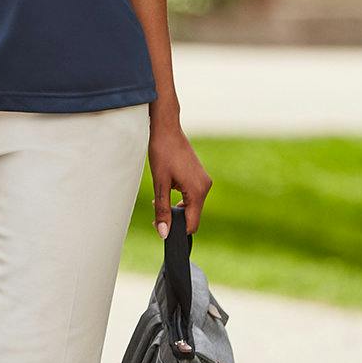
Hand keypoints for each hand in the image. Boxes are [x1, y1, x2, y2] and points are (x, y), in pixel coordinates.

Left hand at [148, 115, 210, 236]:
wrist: (166, 129)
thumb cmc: (162, 152)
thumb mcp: (159, 183)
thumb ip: (163, 209)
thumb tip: (164, 233)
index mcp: (198, 191)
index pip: (192, 223)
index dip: (177, 230)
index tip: (161, 228)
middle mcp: (205, 187)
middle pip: (192, 215)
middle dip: (175, 218)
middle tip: (156, 215)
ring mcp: (204, 180)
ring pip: (192, 205)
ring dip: (176, 207)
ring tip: (159, 201)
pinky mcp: (200, 176)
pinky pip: (192, 194)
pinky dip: (180, 198)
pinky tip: (166, 189)